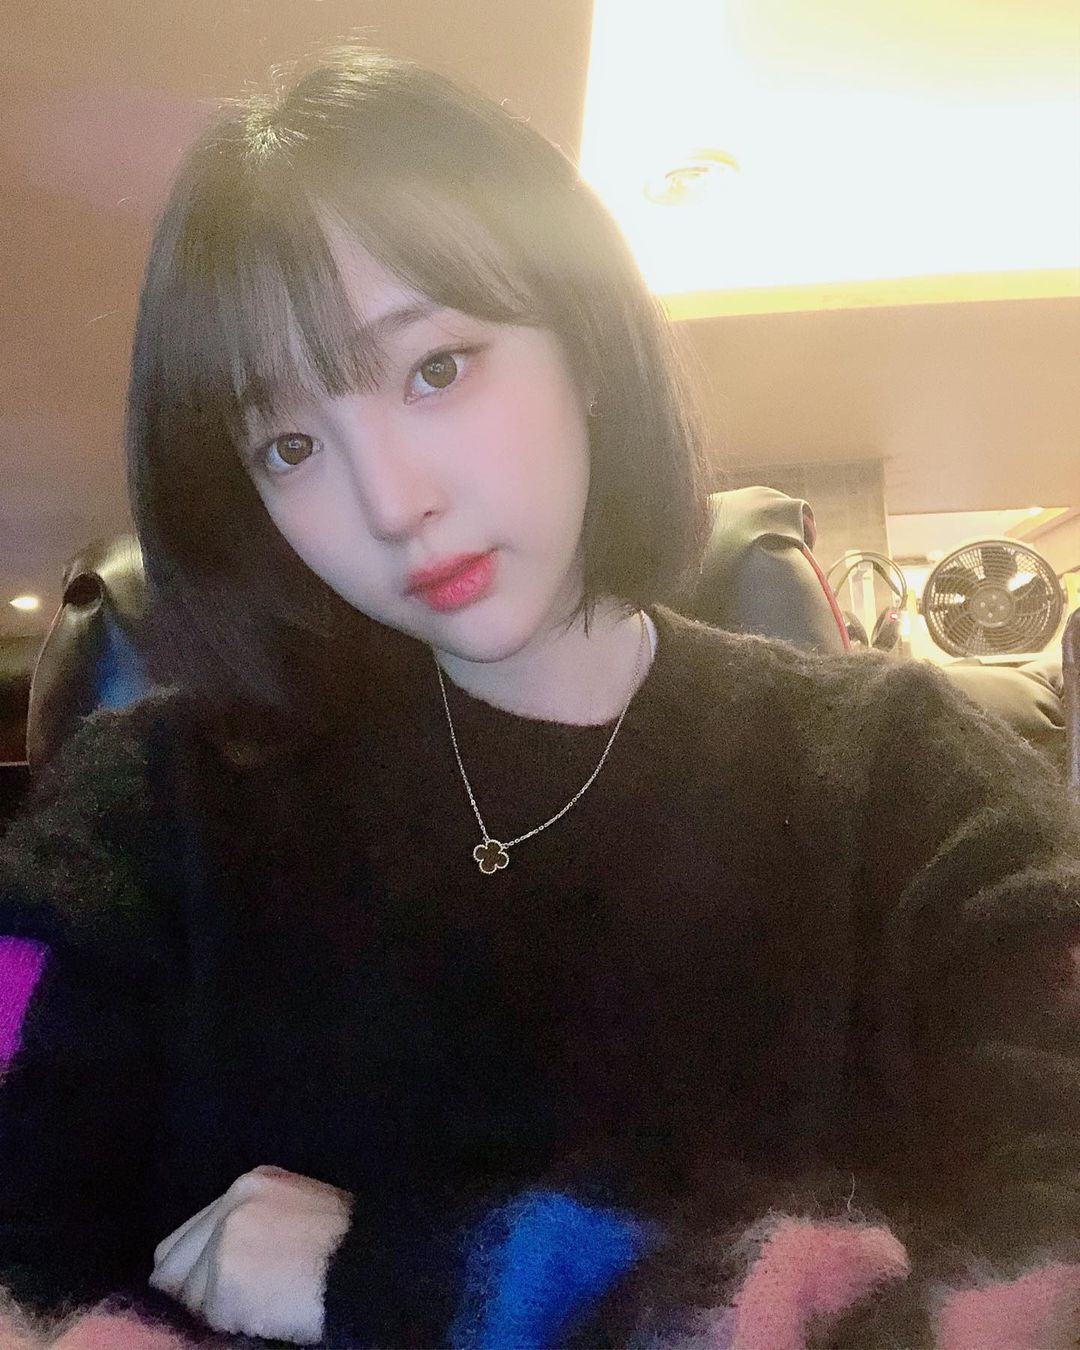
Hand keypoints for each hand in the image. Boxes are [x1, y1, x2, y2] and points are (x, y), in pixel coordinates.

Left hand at [149, 1165, 351, 1343]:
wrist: (377, 1266)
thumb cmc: (349, 1248)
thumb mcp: (299, 1212)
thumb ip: (253, 1226)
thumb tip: (211, 1270)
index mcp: (251, 1183)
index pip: (188, 1236)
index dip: (194, 1272)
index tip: (209, 1294)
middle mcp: (231, 1204)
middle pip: (171, 1264)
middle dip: (189, 1293)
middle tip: (221, 1313)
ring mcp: (226, 1240)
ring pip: (186, 1297)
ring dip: (210, 1313)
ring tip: (251, 1314)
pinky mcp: (226, 1280)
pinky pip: (207, 1321)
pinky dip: (227, 1329)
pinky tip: (260, 1322)